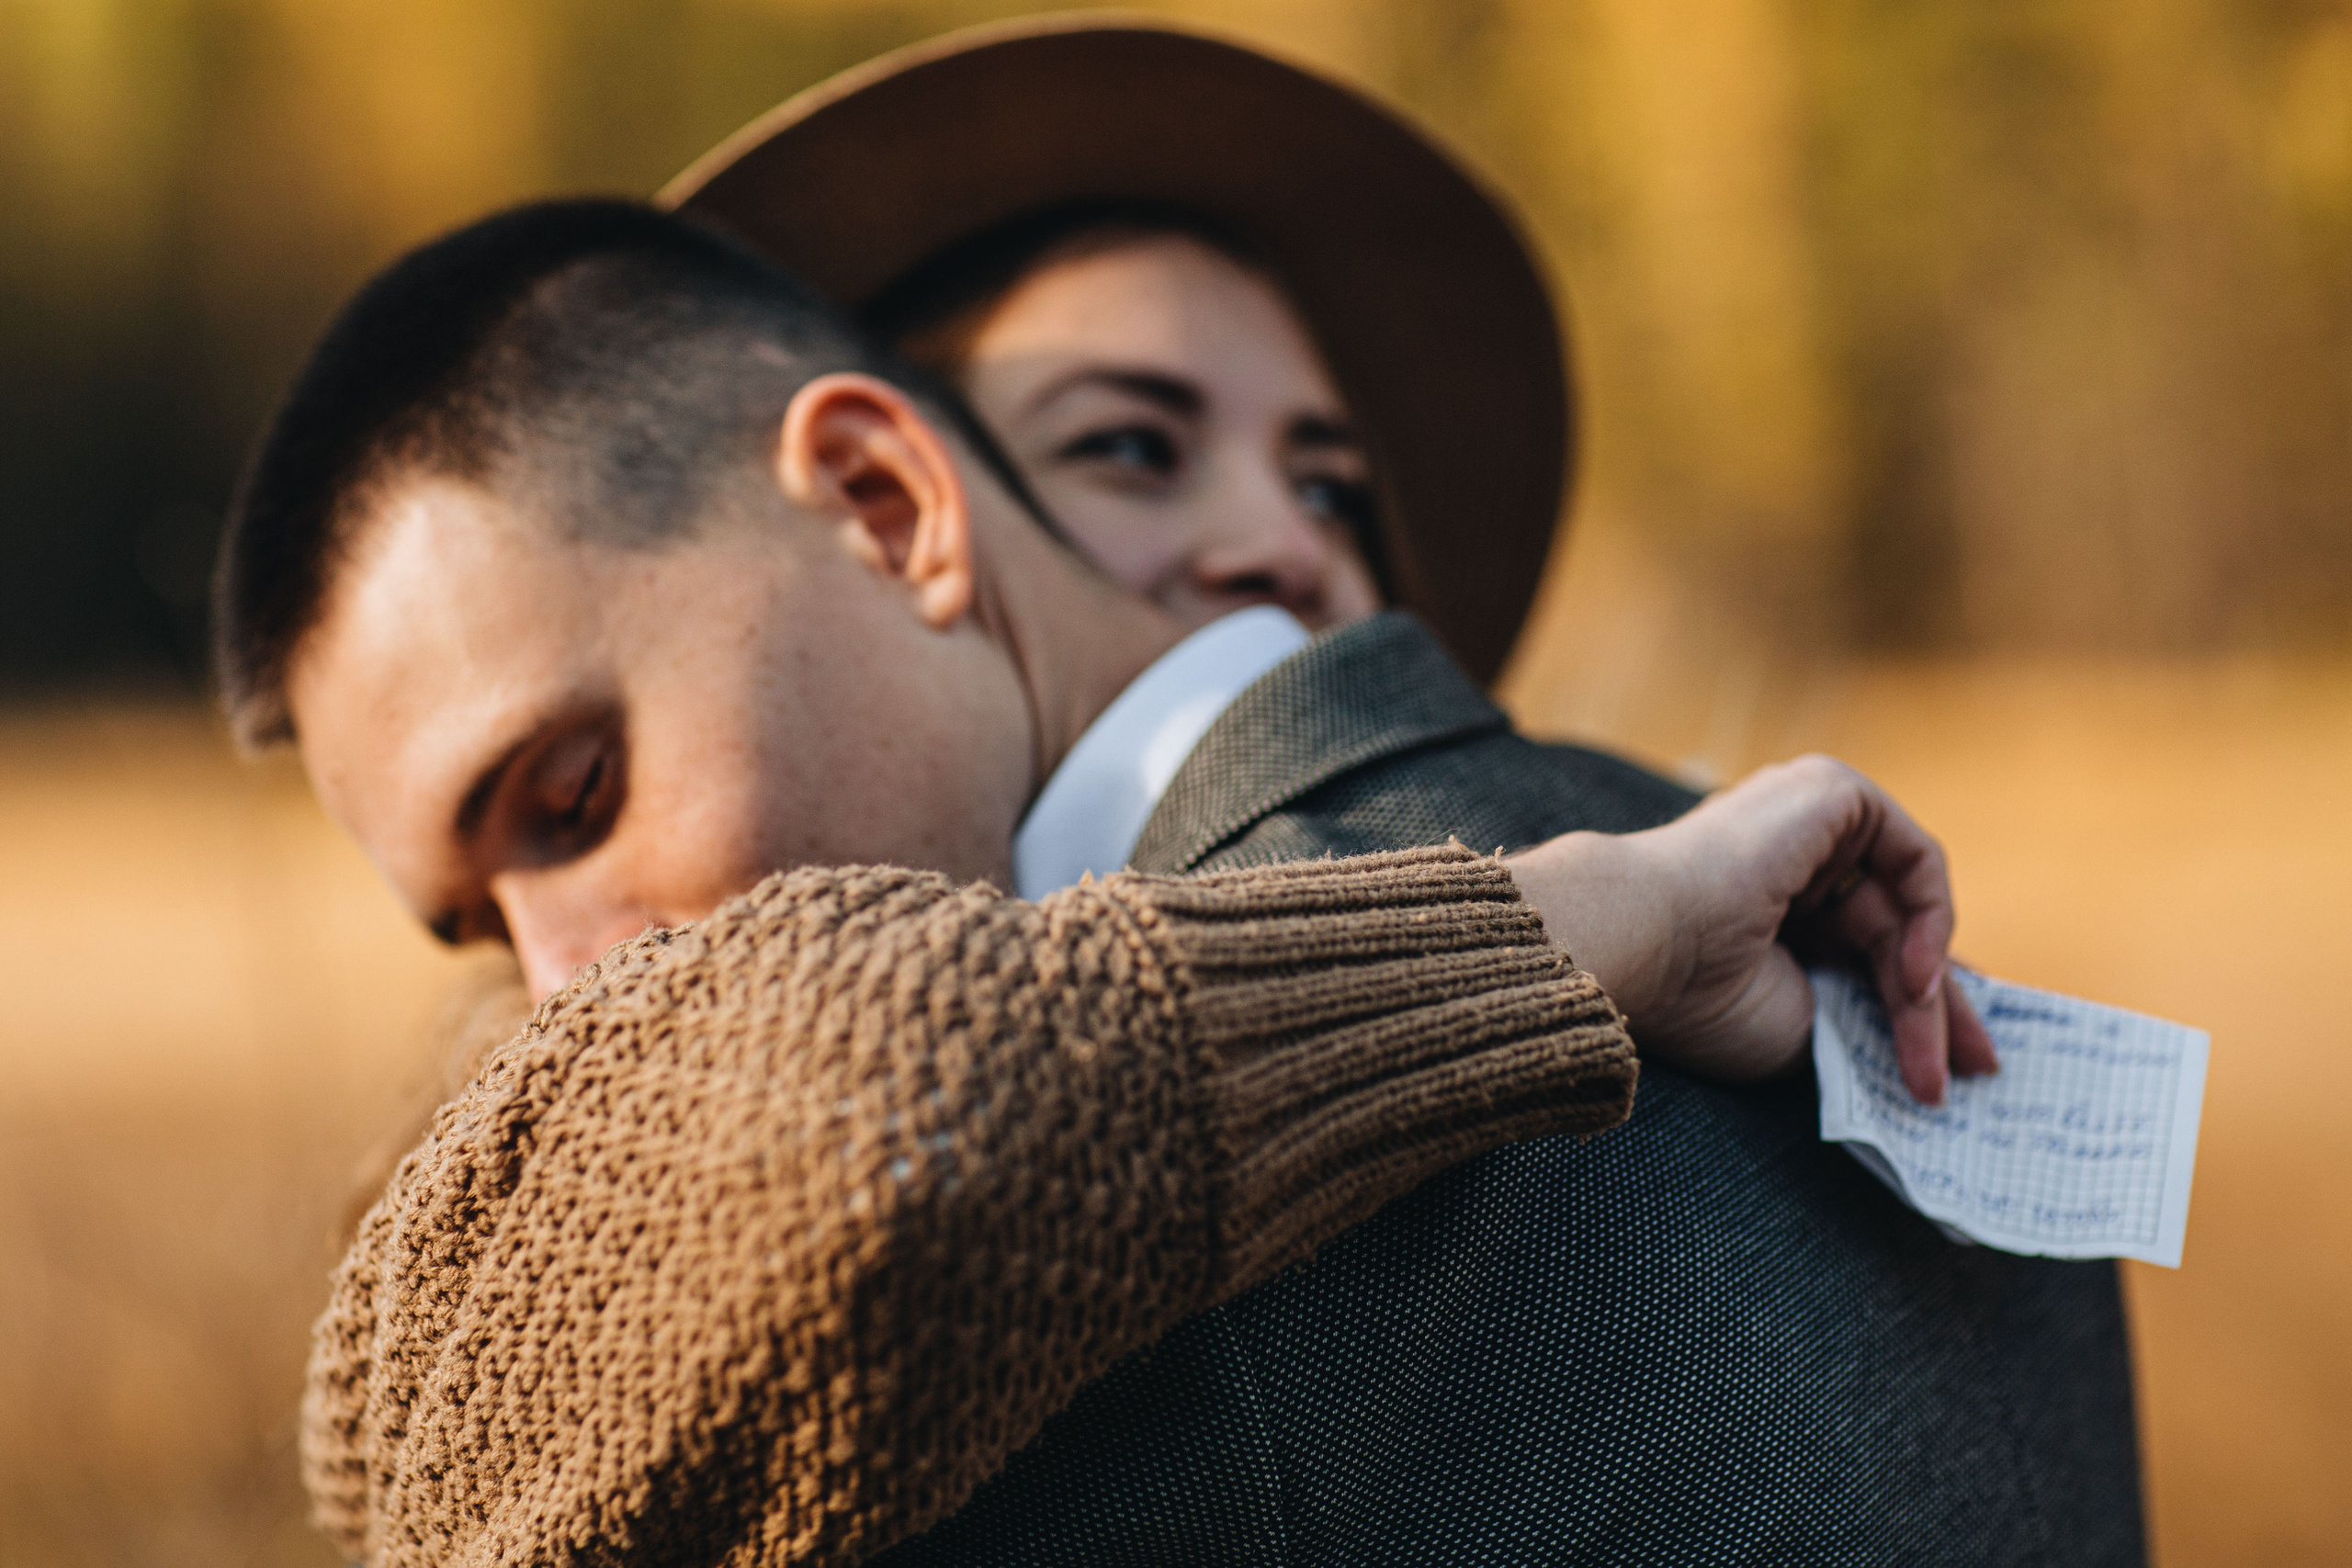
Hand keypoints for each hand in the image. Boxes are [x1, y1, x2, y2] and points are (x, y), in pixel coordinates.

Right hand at [1504, 755, 1995, 1103]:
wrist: (1646, 941)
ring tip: (1935, 1053)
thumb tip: (1937, 1030)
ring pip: (1904, 909)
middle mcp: (1789, 860)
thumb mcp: (1804, 1024)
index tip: (1948, 1073)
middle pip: (1892, 936)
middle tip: (1975, 1071)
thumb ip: (1863, 1014)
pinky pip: (1914, 856)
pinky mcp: (1830, 792)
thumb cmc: (1702, 997)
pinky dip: (1930, 918)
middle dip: (1938, 1010)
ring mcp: (1810, 821)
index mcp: (1766, 911)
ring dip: (1930, 987)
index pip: (1861, 954)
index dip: (1914, 1013)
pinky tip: (1913, 977)